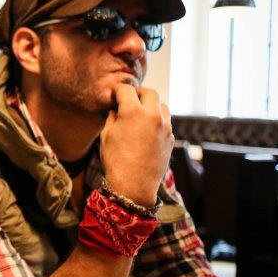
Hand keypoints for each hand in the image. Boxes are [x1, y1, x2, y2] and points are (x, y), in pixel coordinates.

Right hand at [99, 85, 172, 205]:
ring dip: (151, 105)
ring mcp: (165, 127)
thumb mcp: (106, 136)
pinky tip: (146, 129)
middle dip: (138, 93)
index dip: (117, 90)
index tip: (113, 94)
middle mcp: (153, 116)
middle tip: (129, 99)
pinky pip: (166, 122)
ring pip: (162, 106)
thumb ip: (112, 117)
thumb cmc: (116, 161)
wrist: (134, 186)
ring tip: (141, 113)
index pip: (126, 90)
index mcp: (134, 113)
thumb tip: (116, 109)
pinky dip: (157, 120)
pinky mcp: (171, 138)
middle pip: (149, 93)